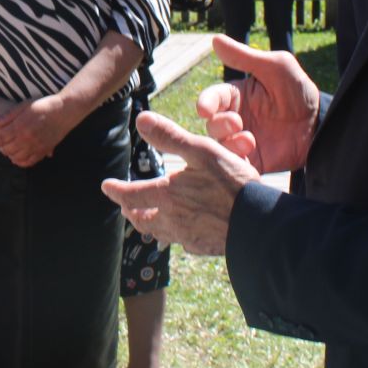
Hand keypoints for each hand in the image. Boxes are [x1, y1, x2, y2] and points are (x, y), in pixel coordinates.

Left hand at [0, 94, 78, 166]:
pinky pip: (30, 161)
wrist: (64, 110)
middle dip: (2, 148)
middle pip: (8, 149)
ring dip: (10, 155)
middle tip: (1, 146)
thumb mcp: (25, 105)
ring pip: (17, 157)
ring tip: (9, 151)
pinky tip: (18, 158)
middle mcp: (27, 137)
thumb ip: (9, 115)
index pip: (1, 138)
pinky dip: (22, 162)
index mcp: (20, 125)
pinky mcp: (44, 150)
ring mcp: (36, 145)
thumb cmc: (44, 105)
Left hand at [102, 112, 258, 255]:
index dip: (116, 191)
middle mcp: (173, 220)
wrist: (260, 223)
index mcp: (167, 196)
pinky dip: (176, 235)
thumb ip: (170, 137)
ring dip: (150, 225)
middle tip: (126, 207)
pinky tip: (182, 232)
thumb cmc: (233, 184)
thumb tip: (141, 120)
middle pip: (142, 220)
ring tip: (148, 220)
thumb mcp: (203, 151)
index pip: (131, 195)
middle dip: (131, 212)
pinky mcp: (204, 247)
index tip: (106, 186)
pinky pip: (183, 242)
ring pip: (160, 234)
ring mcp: (189, 237)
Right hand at [197, 36, 319, 172]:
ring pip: (220, 146)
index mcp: (237, 96)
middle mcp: (235, 118)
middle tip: (236, 123)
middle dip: (218, 125)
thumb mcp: (276, 68)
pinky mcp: (253, 161)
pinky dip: (236, 161)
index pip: (212, 98)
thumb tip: (215, 39)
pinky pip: (235, 165)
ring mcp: (243, 141)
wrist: (322, 125)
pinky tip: (250, 152)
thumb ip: (245, 56)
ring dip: (228, 144)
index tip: (205, 109)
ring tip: (249, 141)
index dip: (206, 102)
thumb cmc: (299, 91)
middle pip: (211, 125)